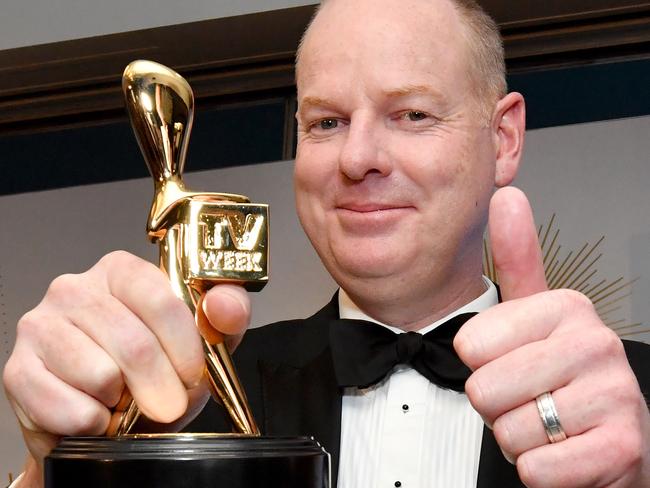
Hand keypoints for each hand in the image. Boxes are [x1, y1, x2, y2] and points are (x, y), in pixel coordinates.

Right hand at [2, 251, 250, 481]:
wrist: (110, 414)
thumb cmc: (156, 369)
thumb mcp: (203, 340)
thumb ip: (226, 315)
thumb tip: (224, 305)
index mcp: (121, 271)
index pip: (161, 301)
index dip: (184, 347)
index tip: (193, 376)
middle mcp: (75, 288)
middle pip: (133, 342)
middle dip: (161, 387)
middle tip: (168, 405)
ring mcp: (41, 326)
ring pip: (101, 375)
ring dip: (124, 404)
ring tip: (124, 400)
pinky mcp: (17, 369)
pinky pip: (68, 408)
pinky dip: (93, 424)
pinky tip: (97, 413)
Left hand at [454, 187, 649, 487]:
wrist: (608, 445)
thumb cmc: (561, 381)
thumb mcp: (535, 317)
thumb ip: (518, 259)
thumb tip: (507, 195)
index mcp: (567, 307)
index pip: (469, 344)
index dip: (479, 366)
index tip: (513, 364)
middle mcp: (596, 343)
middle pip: (484, 388)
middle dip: (496, 407)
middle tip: (530, 401)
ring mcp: (615, 395)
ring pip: (507, 430)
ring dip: (518, 439)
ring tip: (548, 425)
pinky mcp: (621, 448)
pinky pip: (535, 468)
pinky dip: (538, 471)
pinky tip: (564, 452)